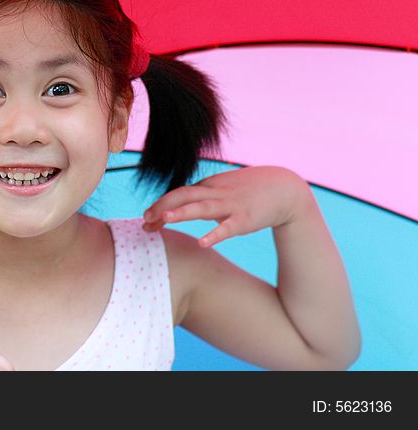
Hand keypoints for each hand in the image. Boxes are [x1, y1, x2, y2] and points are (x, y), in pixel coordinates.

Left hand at [141, 166, 311, 247]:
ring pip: (202, 207)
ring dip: (182, 212)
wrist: (284, 188)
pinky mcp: (245, 219)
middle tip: (145, 221)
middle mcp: (216, 193)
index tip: (145, 219)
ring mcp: (231, 205)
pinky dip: (215, 234)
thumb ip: (202, 197)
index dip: (160, 205)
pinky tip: (202, 242)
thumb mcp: (222, 190)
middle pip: (184, 196)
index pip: (178, 194)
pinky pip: (228, 227)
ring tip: (164, 219)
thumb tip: (179, 206)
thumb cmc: (249, 190)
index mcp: (208, 187)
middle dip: (162, 208)